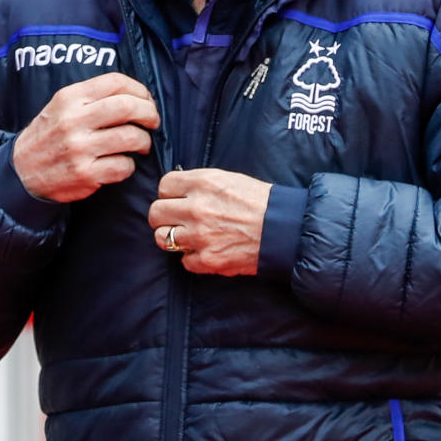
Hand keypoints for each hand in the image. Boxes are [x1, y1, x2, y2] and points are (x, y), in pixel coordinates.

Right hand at [12, 72, 160, 202]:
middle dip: (149, 113)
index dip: (139, 90)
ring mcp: (80, 148)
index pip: (115, 82)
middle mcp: (73, 120)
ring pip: (131, 137)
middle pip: (128, 107)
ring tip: (140, 144)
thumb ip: (92, 97)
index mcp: (69, 98)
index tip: (145, 100)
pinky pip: (124, 166)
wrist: (20, 171)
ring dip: (144, 141)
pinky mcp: (85, 174)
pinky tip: (122, 163)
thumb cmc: (48, 135)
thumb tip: (135, 96)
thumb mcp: (60, 106)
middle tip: (152, 121)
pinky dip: (130, 165)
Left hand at [149, 168, 269, 274]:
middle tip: (176, 219)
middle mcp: (197, 209)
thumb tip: (175, 191)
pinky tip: (206, 250)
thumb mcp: (227, 179)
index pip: (163, 186)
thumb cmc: (259, 202)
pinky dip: (192, 257)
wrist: (284, 230)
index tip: (177, 199)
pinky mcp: (208, 260)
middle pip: (156, 213)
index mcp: (202, 184)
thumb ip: (198, 183)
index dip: (169, 193)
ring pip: (162, 238)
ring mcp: (200, 236)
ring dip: (172, 237)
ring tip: (187, 236)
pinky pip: (183, 261)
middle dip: (164, 216)